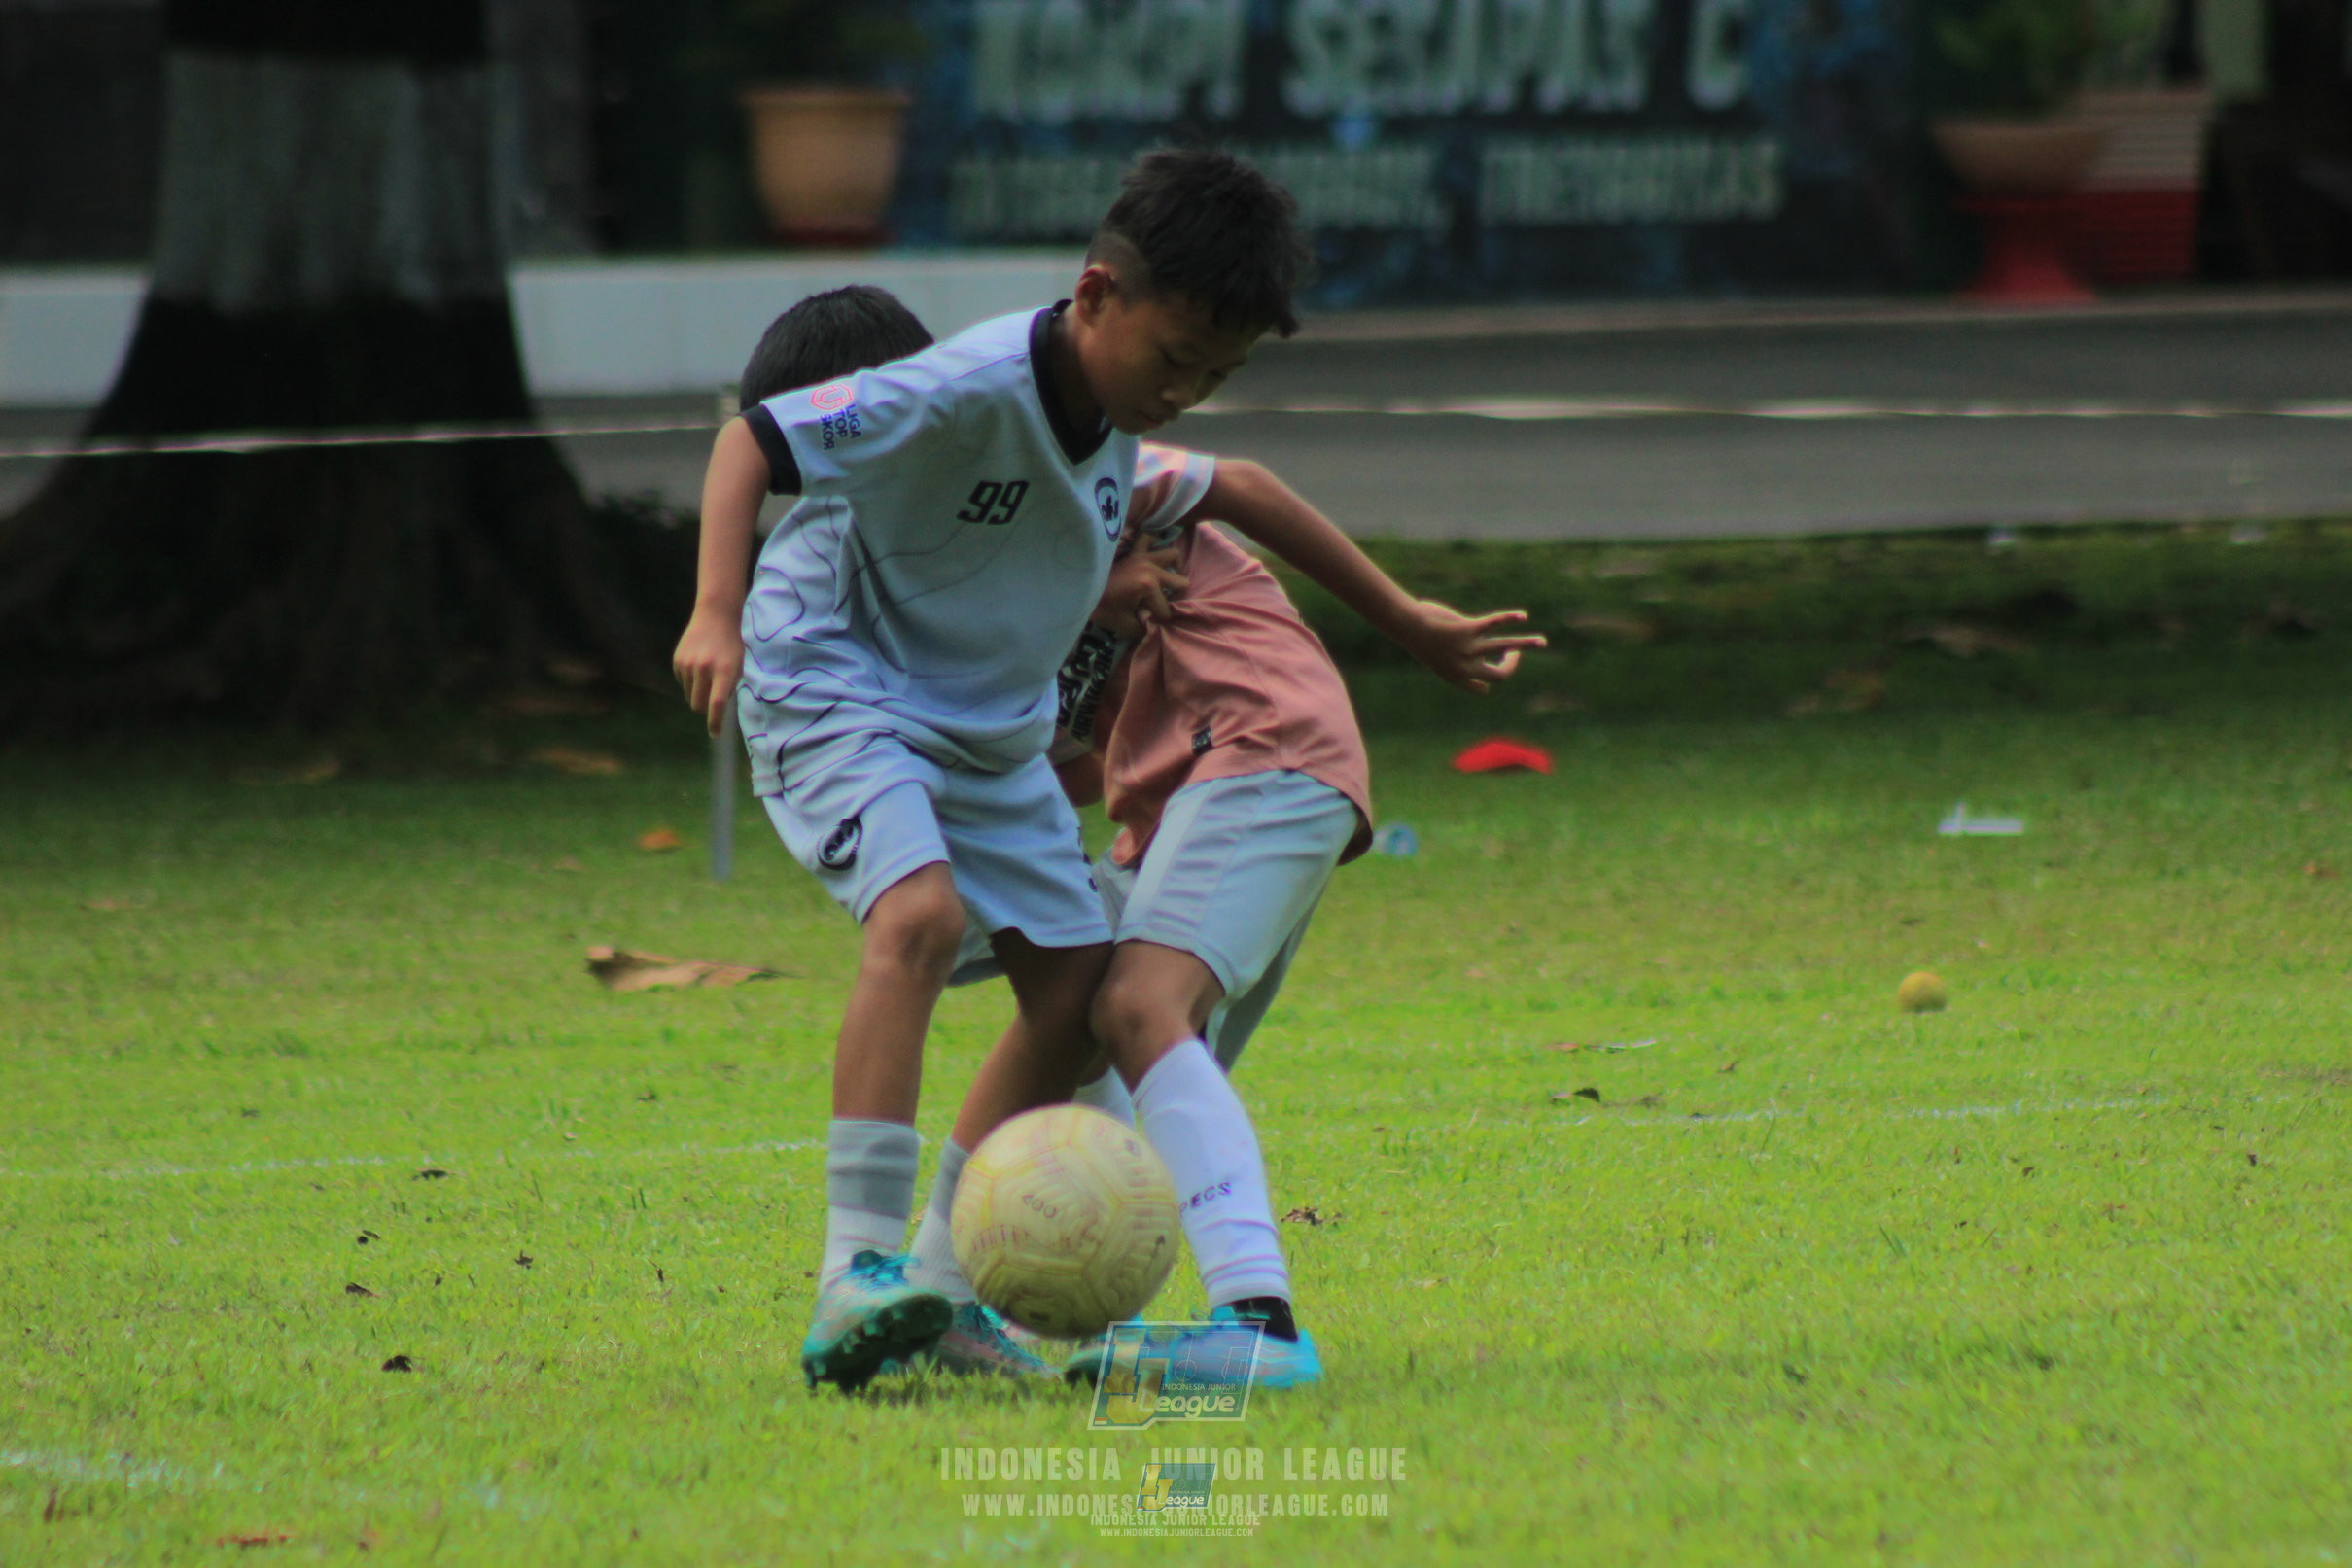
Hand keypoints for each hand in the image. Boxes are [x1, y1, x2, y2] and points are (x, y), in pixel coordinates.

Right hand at [672, 606, 744, 736]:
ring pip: (689, 695)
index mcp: (723, 671)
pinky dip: (690, 682)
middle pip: (699, 704)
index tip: (714, 733)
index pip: (717, 704)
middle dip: (705, 709)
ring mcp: (688, 665)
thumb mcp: (737, 666)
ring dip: (698, 693)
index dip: (715, 722)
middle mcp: (704, 669)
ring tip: (707, 677)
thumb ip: (729, 687)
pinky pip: (682, 683)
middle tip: (712, 701)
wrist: (715, 617)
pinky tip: (697, 667)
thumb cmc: (731, 644)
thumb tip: (718, 709)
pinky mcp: (677, 661)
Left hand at [1090, 547, 1187, 638]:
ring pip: (1172, 556)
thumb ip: (1145, 628)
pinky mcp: (1134, 551)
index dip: (1160, 621)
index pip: (1166, 610)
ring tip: (1164, 581)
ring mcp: (1143, 556)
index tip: (1149, 623)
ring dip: (1172, 569)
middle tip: (1160, 605)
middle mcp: (1150, 568)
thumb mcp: (1124, 625)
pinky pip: (1149, 539)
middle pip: (1180, 584)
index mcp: (1148, 586)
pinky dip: (1153, 546)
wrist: (1080, 589)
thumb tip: (1158, 628)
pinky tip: (1152, 557)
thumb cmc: (1101, 608)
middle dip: (1173, 598)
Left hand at [1400, 602, 1546, 693]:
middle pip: (1500, 675)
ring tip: (1542, 642)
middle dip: (1511, 665)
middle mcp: (1465, 667)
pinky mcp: (1470, 629)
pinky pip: (1495, 623)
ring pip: (1506, 649)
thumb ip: (1444, 653)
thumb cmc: (1414, 636)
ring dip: (1527, 645)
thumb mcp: (1429, 652)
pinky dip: (1509, 618)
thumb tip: (1449, 648)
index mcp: (1455, 678)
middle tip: (1514, 654)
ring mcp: (1469, 649)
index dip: (1489, 681)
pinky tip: (1521, 615)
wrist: (1405, 626)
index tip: (1491, 667)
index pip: (1482, 688)